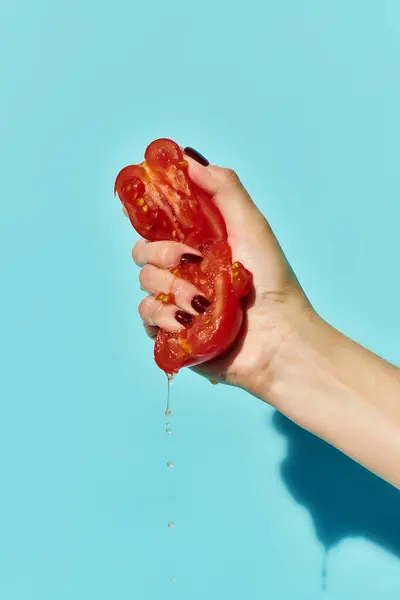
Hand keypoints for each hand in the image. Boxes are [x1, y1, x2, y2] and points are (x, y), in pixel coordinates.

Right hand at [132, 149, 312, 399]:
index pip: (161, 226)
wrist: (278, 339)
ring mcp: (178, 303)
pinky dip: (164, 317)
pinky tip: (188, 319)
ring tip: (202, 300)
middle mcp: (185, 272)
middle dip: (162, 253)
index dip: (153, 218)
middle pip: (144, 252)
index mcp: (200, 245)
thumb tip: (188, 159)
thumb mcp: (252, 226)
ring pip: (145, 283)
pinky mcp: (173, 333)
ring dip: (170, 288)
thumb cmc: (271, 282)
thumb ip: (224, 189)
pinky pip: (147, 317)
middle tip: (191, 260)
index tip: (155, 213)